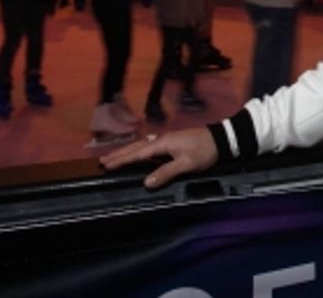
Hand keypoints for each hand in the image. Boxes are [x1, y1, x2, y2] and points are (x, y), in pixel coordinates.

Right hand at [99, 126, 217, 188]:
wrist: (220, 139)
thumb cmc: (204, 151)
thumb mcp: (186, 164)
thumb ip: (166, 172)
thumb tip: (147, 182)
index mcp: (162, 143)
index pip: (137, 154)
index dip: (122, 160)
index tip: (106, 165)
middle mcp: (161, 139)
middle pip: (136, 147)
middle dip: (119, 154)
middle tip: (102, 161)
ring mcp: (166, 139)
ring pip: (142, 145)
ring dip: (127, 151)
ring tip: (114, 158)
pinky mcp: (171, 141)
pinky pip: (149, 146)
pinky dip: (138, 150)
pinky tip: (138, 154)